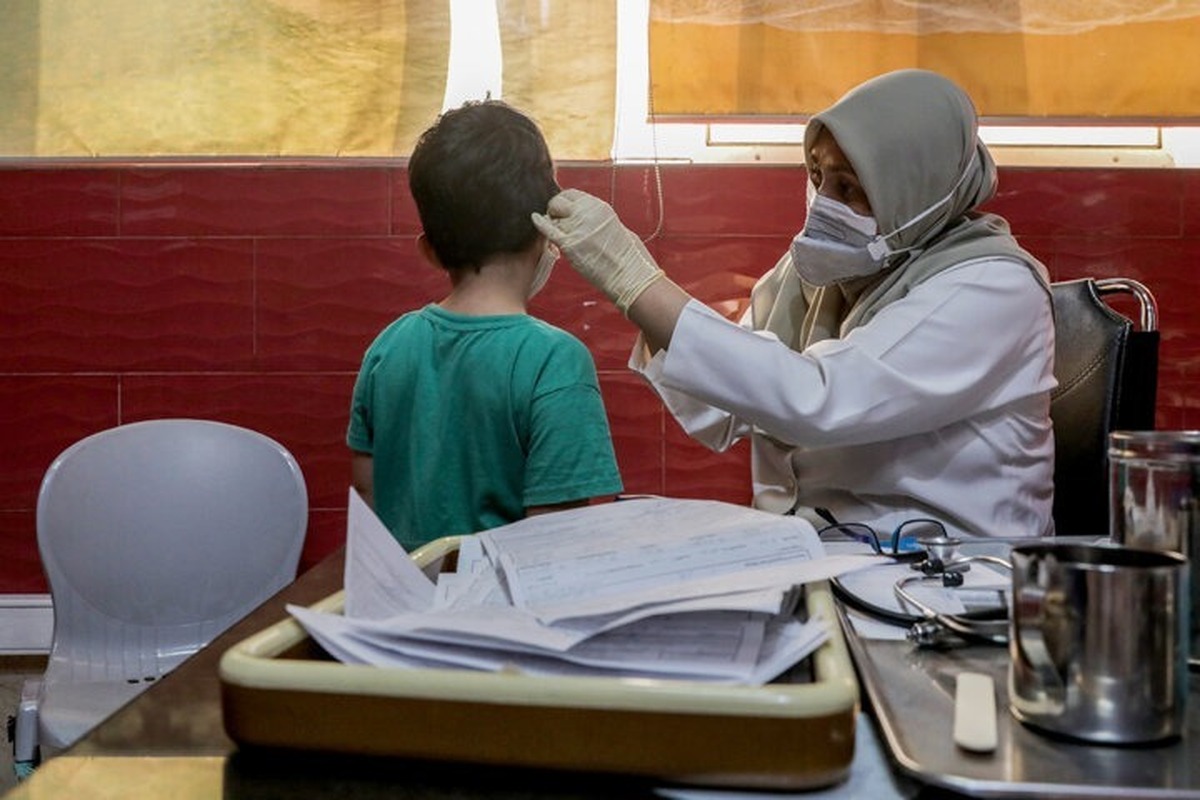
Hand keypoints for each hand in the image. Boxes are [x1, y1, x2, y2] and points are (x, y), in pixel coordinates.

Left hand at [532, 189, 663, 313]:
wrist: (630, 274)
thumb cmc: (626, 255)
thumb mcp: (612, 225)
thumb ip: (594, 218)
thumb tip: (580, 217)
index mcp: (598, 207)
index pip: (571, 194)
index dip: (563, 202)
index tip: (562, 210)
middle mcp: (587, 213)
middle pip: (558, 202)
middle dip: (554, 210)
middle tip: (555, 220)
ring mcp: (577, 228)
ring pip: (553, 219)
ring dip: (553, 225)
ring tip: (561, 235)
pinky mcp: (570, 245)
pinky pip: (548, 230)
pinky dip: (540, 224)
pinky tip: (535, 219)